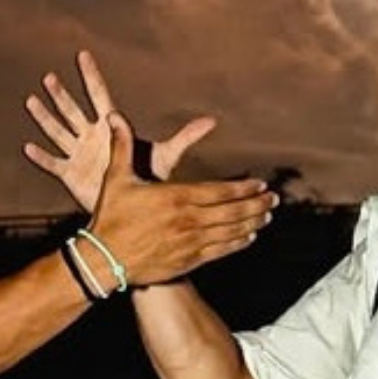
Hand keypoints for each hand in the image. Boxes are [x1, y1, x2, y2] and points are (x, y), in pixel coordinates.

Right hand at [23, 50, 217, 213]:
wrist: (135, 211)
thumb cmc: (149, 179)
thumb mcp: (166, 155)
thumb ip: (185, 137)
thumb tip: (212, 121)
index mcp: (111, 129)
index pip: (100, 96)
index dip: (92, 76)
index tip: (83, 55)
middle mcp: (92, 137)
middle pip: (74, 110)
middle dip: (62, 95)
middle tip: (49, 78)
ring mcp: (79, 154)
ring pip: (59, 131)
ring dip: (46, 118)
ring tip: (32, 101)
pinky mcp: (71, 175)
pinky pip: (53, 163)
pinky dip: (42, 157)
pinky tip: (28, 148)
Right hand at [74, 108, 275, 287]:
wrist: (103, 261)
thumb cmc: (109, 218)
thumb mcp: (116, 179)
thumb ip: (122, 147)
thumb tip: (115, 117)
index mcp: (176, 197)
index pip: (220, 191)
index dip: (243, 188)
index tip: (260, 184)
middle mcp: (188, 220)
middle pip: (232, 211)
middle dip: (256, 205)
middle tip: (274, 199)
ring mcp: (190, 243)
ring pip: (230, 232)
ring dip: (252, 223)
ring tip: (267, 216)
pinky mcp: (187, 262)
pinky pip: (220, 251)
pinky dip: (237, 243)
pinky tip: (249, 237)